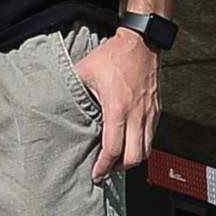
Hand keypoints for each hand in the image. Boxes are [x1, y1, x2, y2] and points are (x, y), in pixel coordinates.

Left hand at [72, 30, 159, 179]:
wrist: (141, 42)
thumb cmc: (112, 55)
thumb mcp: (86, 70)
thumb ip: (75, 90)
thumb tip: (58, 101)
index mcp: (117, 108)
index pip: (113, 149)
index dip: (104, 166)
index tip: (96, 174)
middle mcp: (136, 114)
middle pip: (134, 157)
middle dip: (119, 168)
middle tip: (107, 169)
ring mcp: (149, 113)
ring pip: (146, 150)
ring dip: (132, 159)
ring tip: (118, 160)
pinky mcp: (156, 109)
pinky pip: (152, 136)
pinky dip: (142, 145)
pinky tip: (130, 142)